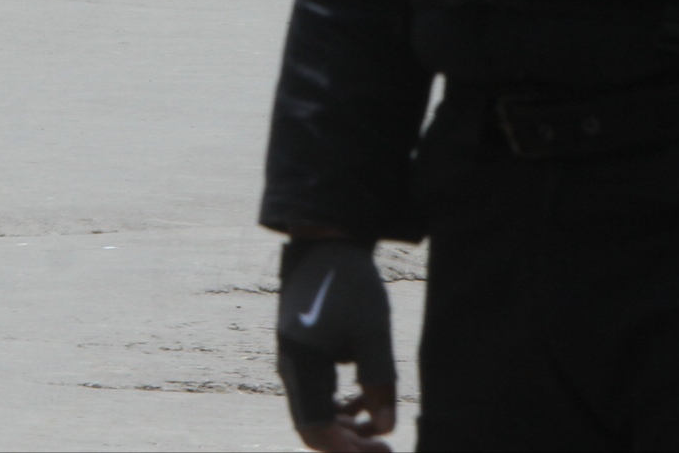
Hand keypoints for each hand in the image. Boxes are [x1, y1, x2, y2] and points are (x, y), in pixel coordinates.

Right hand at [277, 240, 396, 450]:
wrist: (327, 245)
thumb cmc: (351, 285)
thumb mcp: (372, 332)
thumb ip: (378, 381)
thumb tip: (386, 427)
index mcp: (302, 363)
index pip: (316, 428)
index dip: (345, 451)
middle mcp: (292, 367)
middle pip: (314, 426)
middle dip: (348, 444)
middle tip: (386, 449)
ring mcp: (295, 360)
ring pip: (315, 412)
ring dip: (347, 429)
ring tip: (382, 433)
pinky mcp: (303, 353)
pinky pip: (317, 394)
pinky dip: (340, 408)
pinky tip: (366, 406)